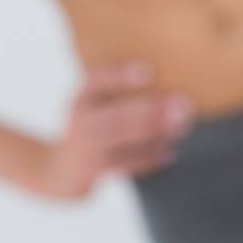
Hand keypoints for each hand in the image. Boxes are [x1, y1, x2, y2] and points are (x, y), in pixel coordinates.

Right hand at [36, 61, 193, 199]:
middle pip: (115, 115)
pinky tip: (171, 151)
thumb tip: (170, 72)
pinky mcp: (89, 172)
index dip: (120, 76)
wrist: (59, 171)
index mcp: (83, 96)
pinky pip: (122, 165)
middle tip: (183, 104)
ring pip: (119, 139)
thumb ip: (124, 91)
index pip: (98, 80)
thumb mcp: (97, 104)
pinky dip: (148, 158)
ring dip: (153, 132)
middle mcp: (80, 119)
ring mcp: (83, 147)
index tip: (147, 71)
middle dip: (150, 110)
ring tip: (183, 126)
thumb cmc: (94, 127)